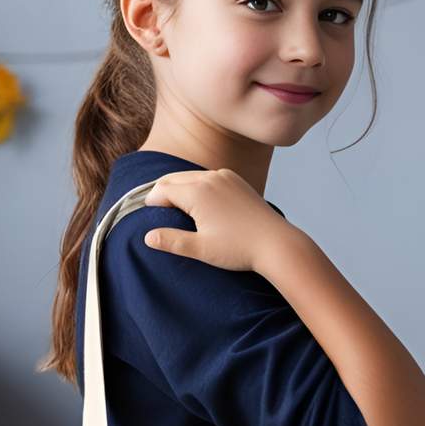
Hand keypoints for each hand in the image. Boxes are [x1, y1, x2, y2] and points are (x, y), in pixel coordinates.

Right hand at [142, 169, 303, 274]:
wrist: (276, 244)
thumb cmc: (239, 248)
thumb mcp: (201, 249)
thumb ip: (172, 241)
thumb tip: (148, 237)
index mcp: (197, 191)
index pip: (162, 189)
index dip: (151, 203)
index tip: (148, 216)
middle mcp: (210, 177)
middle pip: (174, 179)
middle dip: (162, 193)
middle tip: (156, 211)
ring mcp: (225, 176)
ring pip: (190, 177)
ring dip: (179, 189)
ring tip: (175, 209)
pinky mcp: (236, 181)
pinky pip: (208, 178)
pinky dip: (197, 187)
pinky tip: (199, 204)